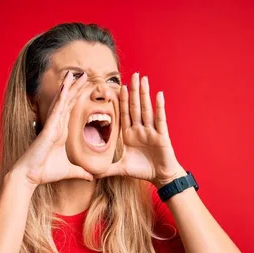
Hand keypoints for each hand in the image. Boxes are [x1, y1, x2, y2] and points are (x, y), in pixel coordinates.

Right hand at [11, 71, 91, 186]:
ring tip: (74, 74)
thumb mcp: (70, 171)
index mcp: (61, 132)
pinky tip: (65, 88)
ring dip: (68, 88)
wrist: (30, 176)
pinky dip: (61, 98)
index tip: (85, 87)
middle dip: (75, 88)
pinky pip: (56, 110)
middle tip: (83, 74)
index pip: (71, 111)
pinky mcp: (48, 129)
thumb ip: (81, 172)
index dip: (77, 98)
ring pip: (61, 102)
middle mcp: (56, 126)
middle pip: (67, 103)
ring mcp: (52, 126)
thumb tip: (92, 176)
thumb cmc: (45, 172)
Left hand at [94, 72, 185, 187]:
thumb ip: (107, 169)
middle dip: (134, 91)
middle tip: (133, 74)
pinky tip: (158, 94)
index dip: (122, 101)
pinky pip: (160, 119)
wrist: (160, 178)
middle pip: (135, 107)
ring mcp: (152, 131)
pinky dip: (159, 107)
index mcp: (130, 134)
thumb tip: (91, 174)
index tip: (119, 87)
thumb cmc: (142, 170)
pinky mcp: (162, 136)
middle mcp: (141, 129)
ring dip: (145, 94)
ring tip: (144, 78)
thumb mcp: (121, 169)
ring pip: (146, 109)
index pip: (125, 114)